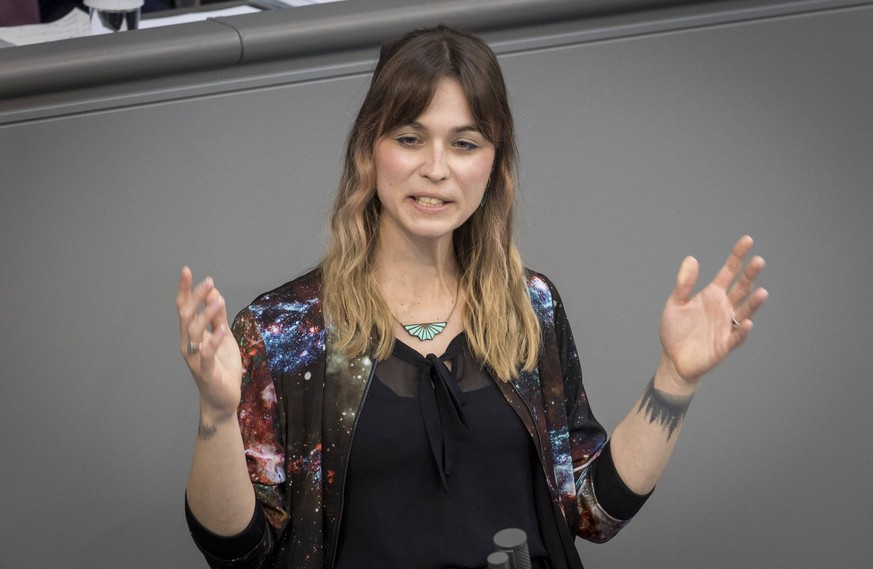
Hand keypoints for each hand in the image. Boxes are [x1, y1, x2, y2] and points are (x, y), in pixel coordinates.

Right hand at [176, 267, 242, 417]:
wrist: (223, 399)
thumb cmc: (222, 367)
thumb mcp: (223, 337)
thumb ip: (218, 318)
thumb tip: (214, 293)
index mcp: (192, 335)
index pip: (184, 309)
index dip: (185, 290)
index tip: (187, 270)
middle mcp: (189, 345)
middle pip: (186, 316)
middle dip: (196, 298)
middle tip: (208, 282)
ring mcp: (196, 359)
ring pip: (194, 333)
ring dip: (206, 315)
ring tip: (218, 300)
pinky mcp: (207, 372)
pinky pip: (206, 355)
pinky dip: (213, 341)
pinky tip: (221, 329)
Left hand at [659, 236, 767, 386]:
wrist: (673, 359)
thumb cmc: (675, 330)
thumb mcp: (675, 303)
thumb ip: (683, 284)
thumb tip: (691, 258)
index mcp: (712, 294)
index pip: (729, 272)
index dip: (737, 256)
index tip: (747, 240)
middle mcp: (724, 307)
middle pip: (741, 287)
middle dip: (750, 275)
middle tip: (758, 261)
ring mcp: (726, 325)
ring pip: (744, 310)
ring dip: (753, 302)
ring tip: (761, 292)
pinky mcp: (725, 344)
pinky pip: (737, 336)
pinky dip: (742, 330)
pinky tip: (747, 322)